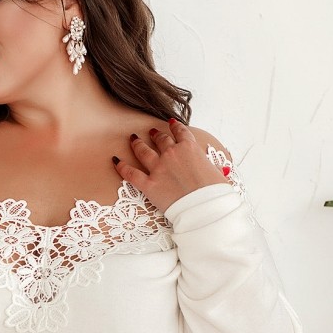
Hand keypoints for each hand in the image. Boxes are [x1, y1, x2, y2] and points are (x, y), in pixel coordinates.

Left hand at [113, 120, 229, 213]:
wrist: (205, 208)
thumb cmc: (215, 193)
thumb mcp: (217, 172)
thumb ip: (210, 166)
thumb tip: (216, 169)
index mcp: (190, 148)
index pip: (181, 132)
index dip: (175, 127)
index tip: (171, 123)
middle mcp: (172, 154)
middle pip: (161, 139)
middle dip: (156, 134)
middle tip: (152, 132)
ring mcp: (158, 168)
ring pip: (143, 151)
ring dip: (137, 143)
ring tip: (133, 138)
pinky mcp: (148, 184)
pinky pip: (130, 173)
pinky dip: (121, 166)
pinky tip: (115, 160)